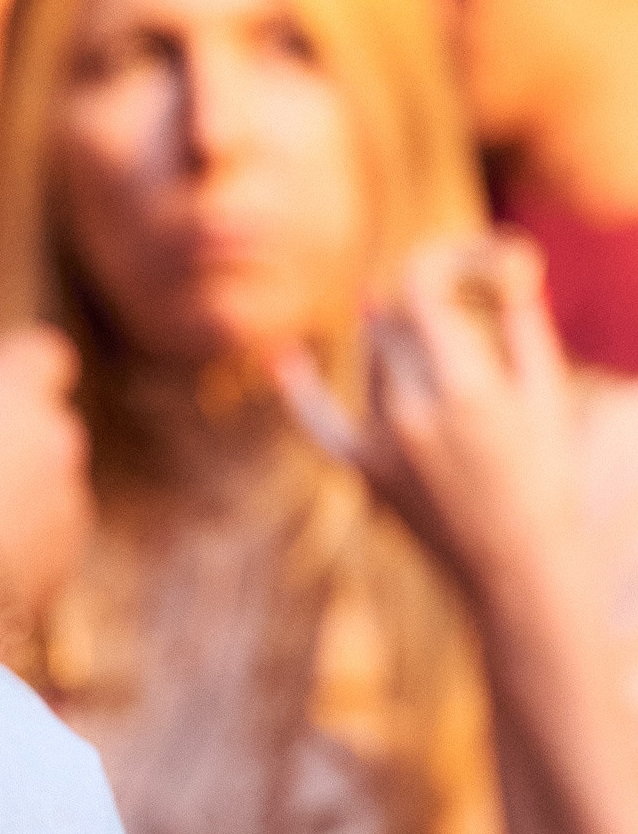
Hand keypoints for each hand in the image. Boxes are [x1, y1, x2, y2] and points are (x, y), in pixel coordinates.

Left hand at [276, 234, 580, 621]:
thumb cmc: (548, 480)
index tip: (459, 264)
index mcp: (467, 388)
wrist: (518, 571)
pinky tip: (286, 358)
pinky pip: (322, 421)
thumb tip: (504, 267)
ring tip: (449, 364)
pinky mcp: (364, 471)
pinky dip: (302, 389)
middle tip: (461, 304)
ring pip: (374, 358)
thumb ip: (521, 325)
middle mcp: (413, 411)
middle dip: (426, 302)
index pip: (422, 287)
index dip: (439, 262)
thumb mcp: (548, 396)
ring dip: (401, 341)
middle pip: (395, 318)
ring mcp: (381, 443)